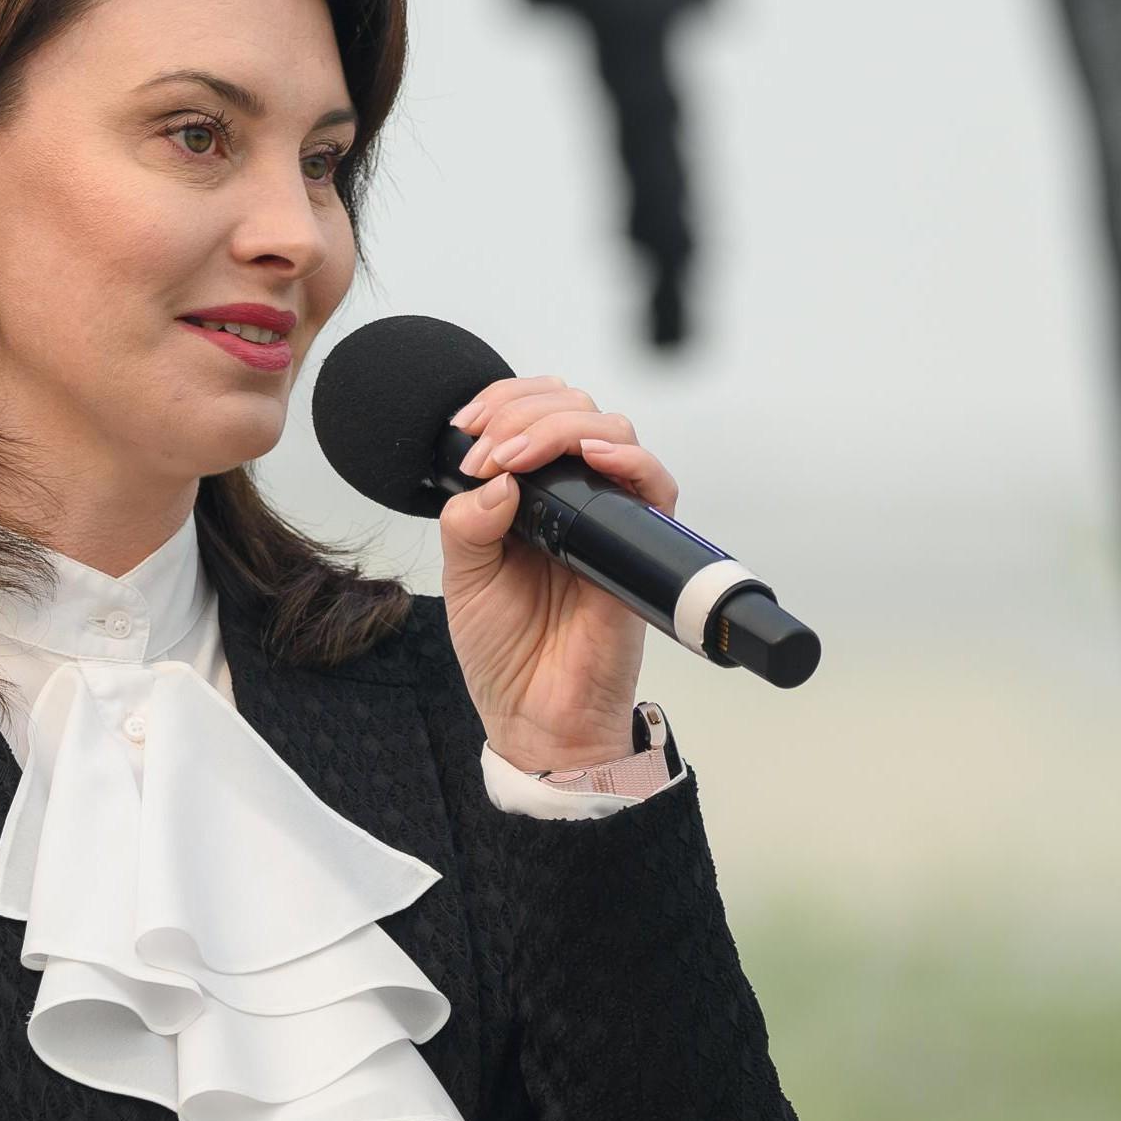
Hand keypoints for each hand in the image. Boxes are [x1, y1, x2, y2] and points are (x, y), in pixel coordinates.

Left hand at [436, 374, 683, 775]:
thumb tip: (499, 477)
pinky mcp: (640, 543)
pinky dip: (626, 457)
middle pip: (572, 407)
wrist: (537, 718)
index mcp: (531, 497)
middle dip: (522, 410)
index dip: (501, 402)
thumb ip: (469, 523)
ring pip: (610, 430)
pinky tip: (588, 458)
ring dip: (558, 426)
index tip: (468, 427)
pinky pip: (655, 483)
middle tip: (488, 451)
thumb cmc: (506, 654)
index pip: (531, 414)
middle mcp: (574, 497)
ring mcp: (609, 516)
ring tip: (516, 458)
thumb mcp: (465, 577)